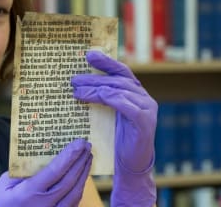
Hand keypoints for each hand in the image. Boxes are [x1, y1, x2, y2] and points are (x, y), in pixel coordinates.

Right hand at [0, 139, 92, 206]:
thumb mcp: (5, 183)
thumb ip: (25, 170)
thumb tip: (45, 155)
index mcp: (30, 193)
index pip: (56, 171)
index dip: (70, 155)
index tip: (79, 142)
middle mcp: (44, 206)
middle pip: (69, 181)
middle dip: (80, 161)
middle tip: (87, 146)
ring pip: (75, 194)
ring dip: (83, 175)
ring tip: (87, 159)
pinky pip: (72, 204)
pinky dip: (78, 188)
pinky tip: (80, 177)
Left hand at [71, 50, 156, 205]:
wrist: (131, 165)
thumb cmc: (116, 139)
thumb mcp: (107, 114)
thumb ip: (101, 99)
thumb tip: (77, 85)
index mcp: (135, 93)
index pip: (121, 71)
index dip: (106, 61)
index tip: (88, 54)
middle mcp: (144, 97)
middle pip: (117, 80)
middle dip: (93, 78)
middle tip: (73, 80)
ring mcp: (147, 109)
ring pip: (119, 91)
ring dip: (95, 89)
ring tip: (76, 91)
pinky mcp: (145, 122)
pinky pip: (126, 106)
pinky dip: (110, 99)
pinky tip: (94, 98)